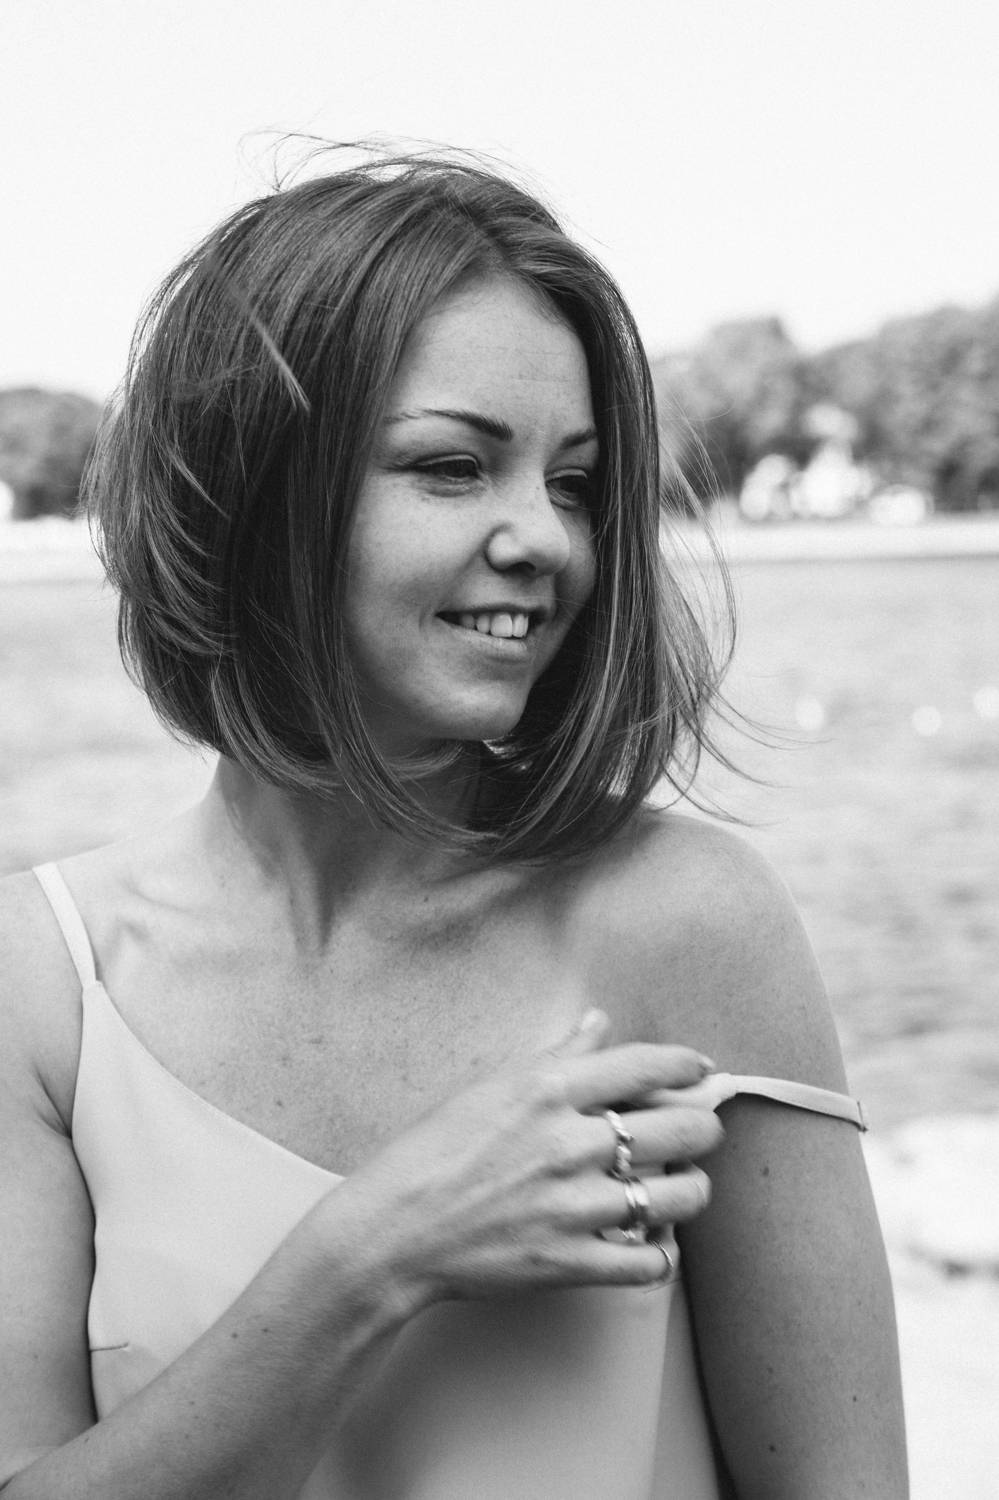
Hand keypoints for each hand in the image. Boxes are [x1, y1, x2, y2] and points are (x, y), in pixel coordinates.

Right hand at [333, 1010, 722, 1307]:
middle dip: (702, 1129)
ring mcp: (573, 1206)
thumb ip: (557, 1056)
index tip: (701, 1070)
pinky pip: (648, 1263)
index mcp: (549, 1090)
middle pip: (681, 1129)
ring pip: (678, 1196)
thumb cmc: (433, 1151)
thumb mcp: (491, 1086)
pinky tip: (648, 1242)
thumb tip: (598, 1023)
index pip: (647, 1065)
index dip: (687, 1065)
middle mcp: (569, 1143)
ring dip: (690, 1190)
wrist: (393, 1229)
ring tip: (681, 1187)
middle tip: (697, 1133)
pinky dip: (659, 1255)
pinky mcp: (570, 1261)